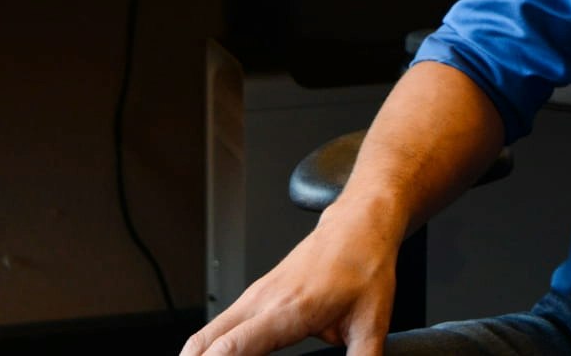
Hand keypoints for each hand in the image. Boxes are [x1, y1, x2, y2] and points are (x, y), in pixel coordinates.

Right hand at [179, 206, 400, 355]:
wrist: (359, 226)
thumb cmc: (364, 266)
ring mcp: (255, 295)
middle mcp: (263, 300)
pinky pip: (219, 324)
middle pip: (204, 342)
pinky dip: (210, 346)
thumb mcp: (371, 324)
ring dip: (199, 355)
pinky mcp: (256, 295)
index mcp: (289, 310)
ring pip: (206, 333)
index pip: (232, 348)